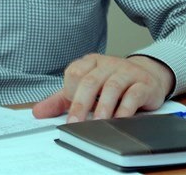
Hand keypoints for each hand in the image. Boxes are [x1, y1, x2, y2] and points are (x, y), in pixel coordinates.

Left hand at [32, 54, 172, 122]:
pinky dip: (125, 109)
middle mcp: (109, 64)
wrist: (148, 76)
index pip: (75, 72)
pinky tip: (119, 120)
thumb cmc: (112, 83)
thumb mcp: (86, 88)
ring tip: (97, 123)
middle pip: (91, 80)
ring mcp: (127, 72)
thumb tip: (37, 112)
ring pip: (113, 86)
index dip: (70, 91)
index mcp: (91, 62)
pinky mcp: (144, 83)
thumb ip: (61, 100)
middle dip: (81, 103)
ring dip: (103, 107)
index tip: (69, 110)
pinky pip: (134, 94)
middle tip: (75, 123)